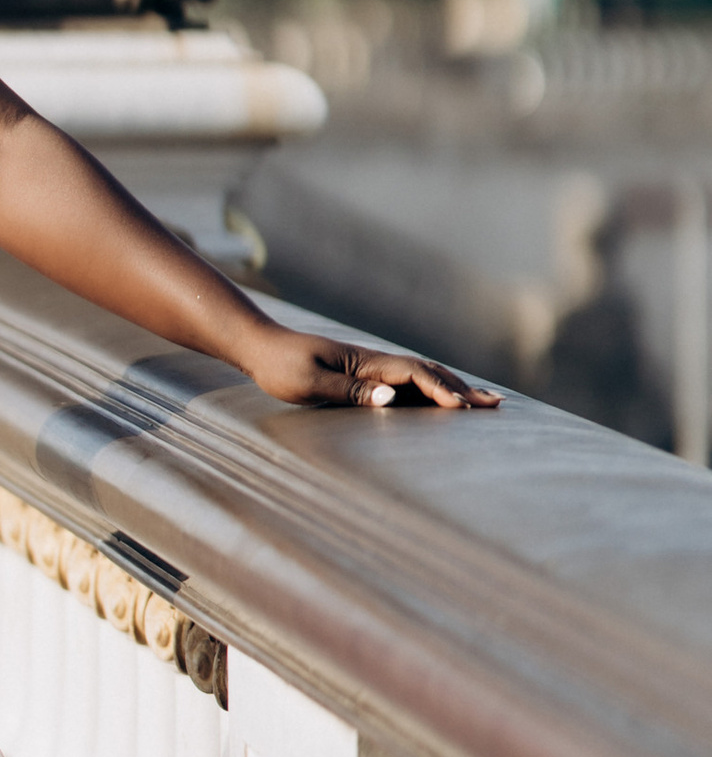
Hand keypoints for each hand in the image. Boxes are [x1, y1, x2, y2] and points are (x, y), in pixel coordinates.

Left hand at [245, 328, 497, 414]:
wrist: (260, 346)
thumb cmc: (280, 366)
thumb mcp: (308, 383)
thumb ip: (349, 392)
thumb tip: (391, 399)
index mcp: (365, 362)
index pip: (414, 374)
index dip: (440, 390)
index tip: (464, 409)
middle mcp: (374, 362)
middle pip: (429, 372)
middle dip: (463, 389)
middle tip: (497, 405)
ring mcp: (372, 368)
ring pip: (422, 376)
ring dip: (454, 388)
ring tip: (484, 403)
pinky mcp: (364, 376)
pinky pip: (407, 383)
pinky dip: (432, 390)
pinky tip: (444, 401)